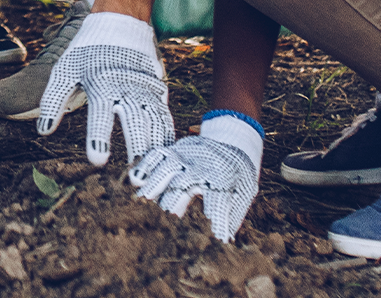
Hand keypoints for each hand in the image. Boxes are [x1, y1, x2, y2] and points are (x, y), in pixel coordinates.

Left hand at [37, 11, 174, 166]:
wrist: (119, 21)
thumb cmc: (87, 50)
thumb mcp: (65, 70)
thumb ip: (53, 100)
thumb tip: (43, 131)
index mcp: (101, 83)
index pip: (100, 114)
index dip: (98, 138)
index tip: (98, 162)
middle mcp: (126, 87)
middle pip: (134, 121)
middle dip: (136, 148)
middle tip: (135, 177)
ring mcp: (145, 88)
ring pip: (154, 119)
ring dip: (154, 146)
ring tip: (152, 170)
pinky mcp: (157, 89)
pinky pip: (164, 114)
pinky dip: (166, 133)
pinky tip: (165, 152)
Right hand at [128, 115, 262, 242]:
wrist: (234, 138)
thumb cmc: (239, 173)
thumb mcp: (244, 192)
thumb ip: (233, 215)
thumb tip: (225, 241)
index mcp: (222, 178)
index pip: (218, 203)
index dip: (216, 223)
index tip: (214, 239)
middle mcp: (202, 166)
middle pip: (183, 186)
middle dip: (173, 206)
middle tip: (163, 224)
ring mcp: (185, 155)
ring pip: (166, 170)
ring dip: (153, 188)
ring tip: (141, 203)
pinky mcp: (174, 148)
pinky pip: (156, 155)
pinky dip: (145, 166)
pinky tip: (136, 181)